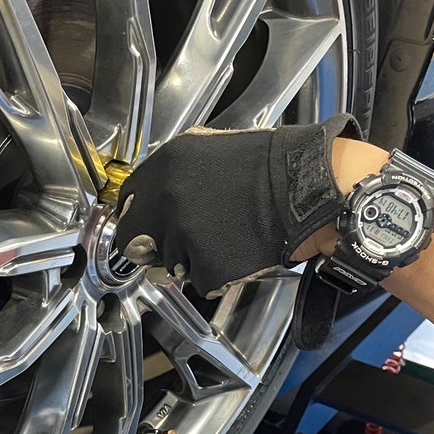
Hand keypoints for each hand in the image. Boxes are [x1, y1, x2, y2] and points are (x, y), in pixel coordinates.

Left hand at [114, 116, 360, 298]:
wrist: (308, 188)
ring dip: (191, 260)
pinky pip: (201, 281)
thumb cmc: (269, 165)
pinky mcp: (206, 268)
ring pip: (170, 265)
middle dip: (154, 247)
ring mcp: (184, 238)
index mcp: (164, 167)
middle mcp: (165, 202)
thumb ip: (171, 178)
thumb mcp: (207, 151)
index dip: (138, 219)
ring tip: (226, 238)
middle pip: (135, 243)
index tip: (148, 227)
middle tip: (183, 243)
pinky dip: (218, 275)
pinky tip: (239, 252)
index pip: (126, 206)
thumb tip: (150, 201)